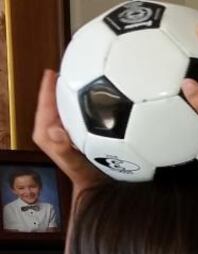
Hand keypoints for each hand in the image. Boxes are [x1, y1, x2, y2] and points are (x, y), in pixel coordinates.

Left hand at [32, 70, 103, 190]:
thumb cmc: (87, 176)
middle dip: (59, 85)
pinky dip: (82, 102)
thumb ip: (64, 149)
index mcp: (46, 133)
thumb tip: (54, 129)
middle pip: (53, 101)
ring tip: (82, 77)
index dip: (47, 88)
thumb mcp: (76, 165)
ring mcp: (64, 129)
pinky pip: (75, 111)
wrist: (97, 186)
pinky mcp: (74, 130)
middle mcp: (52, 128)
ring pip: (64, 104)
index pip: (44, 104)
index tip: (53, 72)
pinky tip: (93, 97)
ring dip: (72, 92)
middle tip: (71, 68)